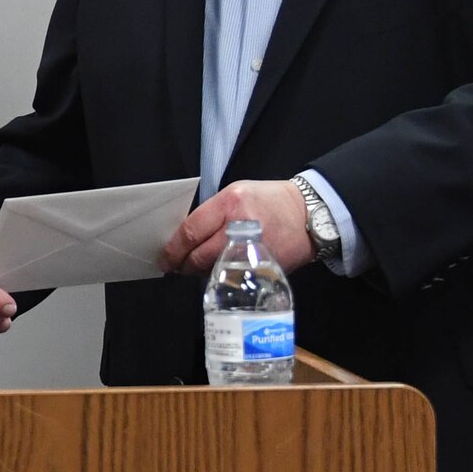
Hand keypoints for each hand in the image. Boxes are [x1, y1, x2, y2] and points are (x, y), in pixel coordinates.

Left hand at [161, 179, 312, 276]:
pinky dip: (220, 277)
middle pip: (199, 256)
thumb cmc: (270, 201)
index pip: (191, 231)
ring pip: (213, 270)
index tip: (165, 257)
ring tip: (197, 267)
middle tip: (177, 266)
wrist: (307, 215)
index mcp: (230, 203)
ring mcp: (252, 250)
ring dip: (200, 272)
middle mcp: (240, 226)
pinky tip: (218, 272)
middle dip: (183, 265)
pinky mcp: (262, 267)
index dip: (174, 248)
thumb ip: (212, 214)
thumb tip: (187, 238)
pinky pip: (232, 278)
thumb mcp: (237, 194)